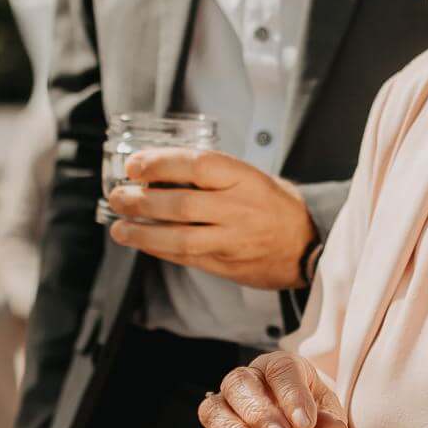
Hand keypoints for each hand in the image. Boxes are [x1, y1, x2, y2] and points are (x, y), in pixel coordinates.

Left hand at [106, 149, 315, 291]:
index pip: (198, 165)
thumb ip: (211, 174)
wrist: (309, 244)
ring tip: (120, 228)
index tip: (135, 165)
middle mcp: (239, 209)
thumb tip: (156, 170)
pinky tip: (141, 242)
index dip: (162, 163)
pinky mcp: (227, 264)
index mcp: (246, 179)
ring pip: (180, 238)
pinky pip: (186, 258)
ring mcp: (233, 240)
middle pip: (182, 204)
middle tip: (118, 196)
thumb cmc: (275, 204)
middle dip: (142, 201)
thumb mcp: (251, 176)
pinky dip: (159, 250)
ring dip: (143, 233)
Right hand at [193, 351, 344, 427]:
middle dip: (259, 414)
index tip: (305, 424)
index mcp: (279, 367)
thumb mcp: (328, 423)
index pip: (280, 369)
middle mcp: (246, 381)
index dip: (291, 396)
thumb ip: (331, 426)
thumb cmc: (308, 421)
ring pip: (212, 411)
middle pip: (238, 383)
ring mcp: (223, 408)